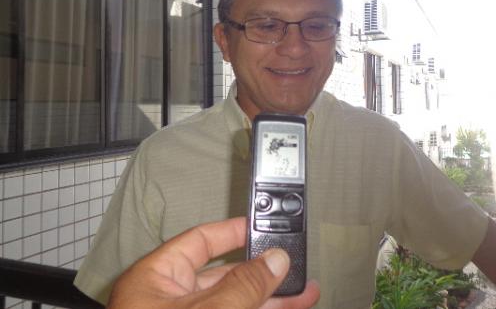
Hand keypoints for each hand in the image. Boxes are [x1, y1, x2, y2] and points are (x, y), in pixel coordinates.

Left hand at [107, 217, 319, 308]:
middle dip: (262, 273)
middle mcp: (169, 302)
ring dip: (270, 300)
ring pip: (235, 304)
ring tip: (305, 294)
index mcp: (156, 280)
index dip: (233, 233)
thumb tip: (276, 259)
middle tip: (294, 266)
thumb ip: (244, 285)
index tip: (263, 227)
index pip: (199, 242)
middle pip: (224, 276)